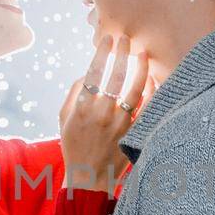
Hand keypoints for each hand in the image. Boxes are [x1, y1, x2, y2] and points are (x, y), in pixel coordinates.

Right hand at [57, 32, 148, 195]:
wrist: (89, 176)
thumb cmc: (74, 146)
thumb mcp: (63, 119)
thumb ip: (73, 94)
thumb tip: (86, 74)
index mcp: (82, 108)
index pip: (94, 72)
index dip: (102, 52)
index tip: (108, 38)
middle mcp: (102, 113)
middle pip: (116, 76)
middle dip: (122, 53)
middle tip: (126, 38)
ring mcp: (120, 123)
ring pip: (135, 88)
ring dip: (140, 67)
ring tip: (142, 52)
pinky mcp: (133, 132)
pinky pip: (146, 107)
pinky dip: (150, 91)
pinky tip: (151, 78)